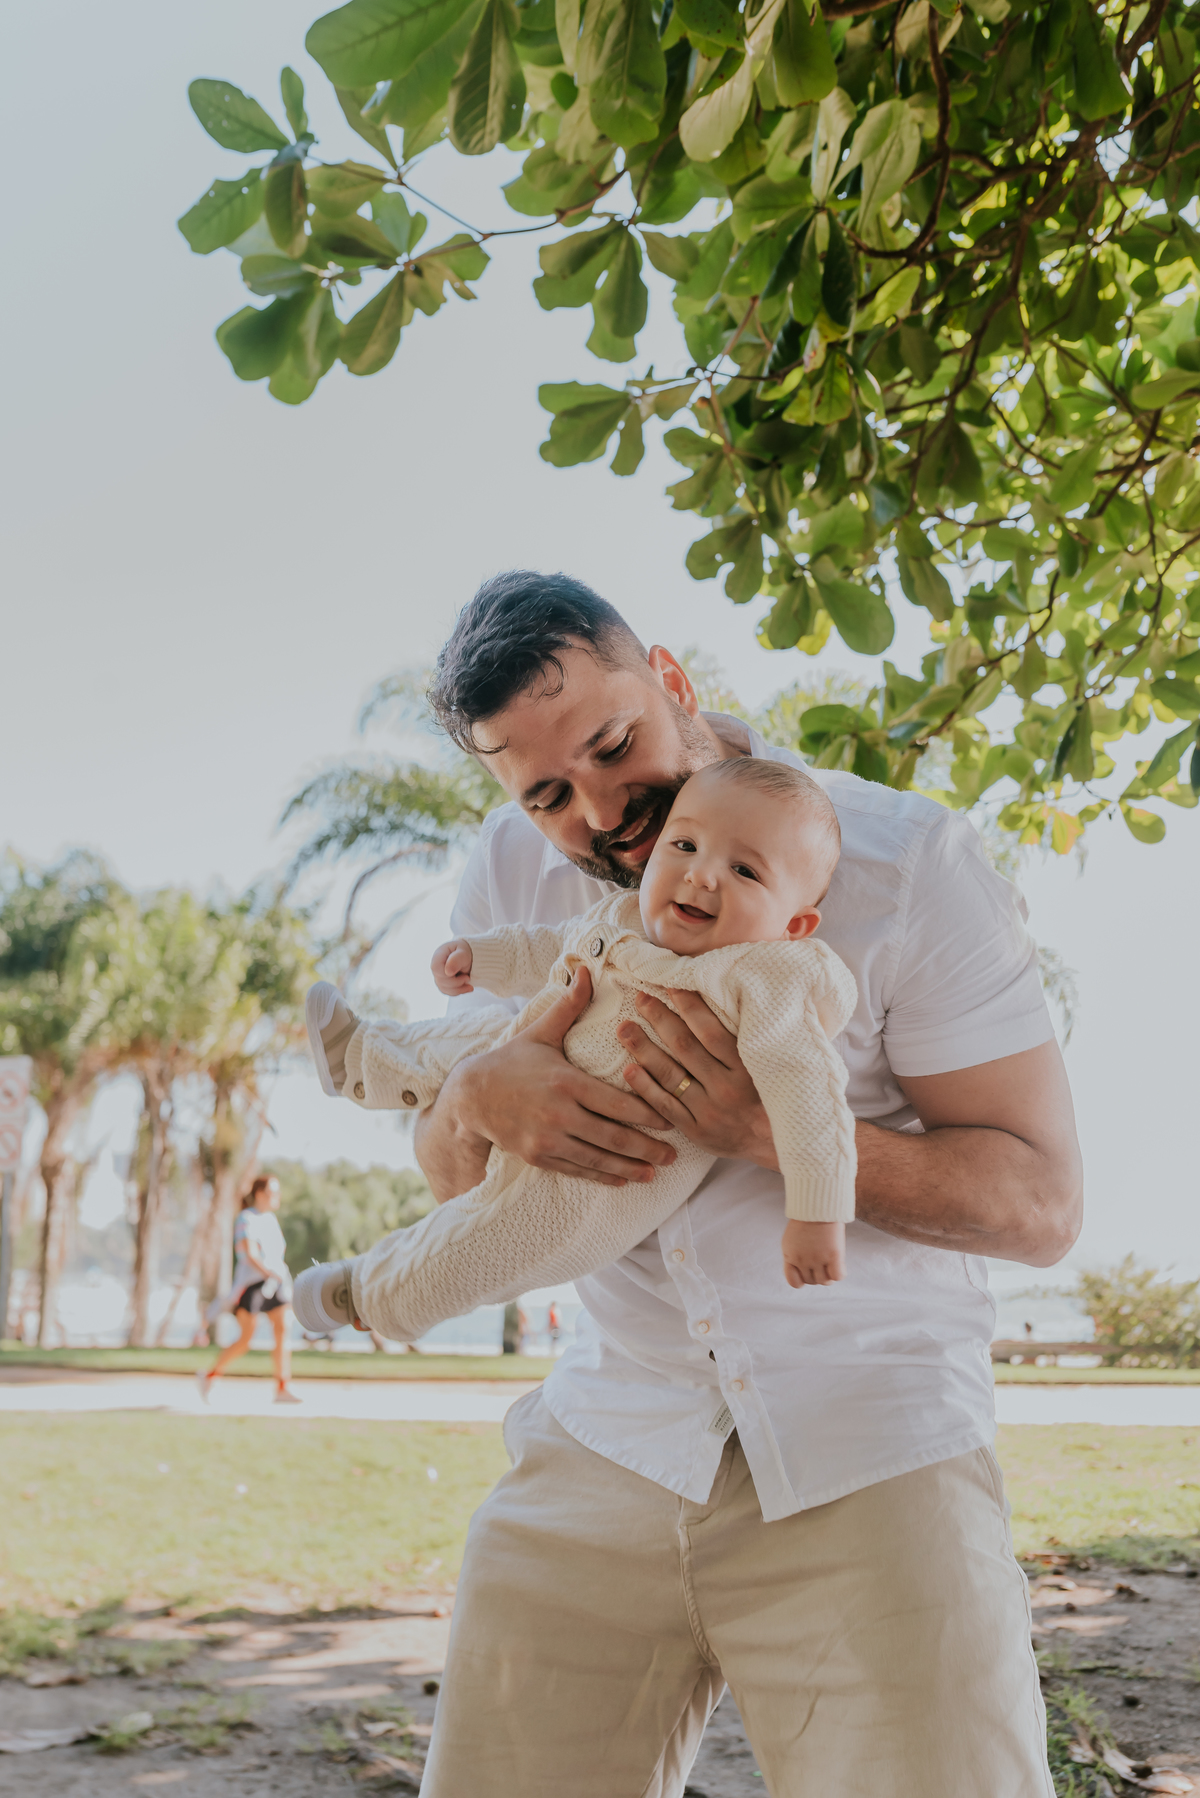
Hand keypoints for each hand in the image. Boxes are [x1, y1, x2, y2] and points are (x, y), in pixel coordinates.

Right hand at [432, 937, 474, 994]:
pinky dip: (458, 991)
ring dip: (459, 988)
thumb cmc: (465, 952)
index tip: (463, 975)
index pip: (436, 968)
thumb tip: (447, 972)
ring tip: (468, 980)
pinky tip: (466, 987)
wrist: (469, 956)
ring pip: (444, 988)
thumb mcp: (464, 952)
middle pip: (440, 980)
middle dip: (457, 982)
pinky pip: (447, 991)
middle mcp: (436, 966)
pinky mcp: (442, 983)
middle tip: (467, 977)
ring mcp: (438, 976)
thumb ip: (456, 959)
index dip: (448, 975)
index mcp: (439, 955)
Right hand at [435, 968, 679, 1191]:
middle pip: (614, 1137)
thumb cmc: (512, 1061)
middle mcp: (559, 1115)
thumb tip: (587, 969)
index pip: (617, 1103)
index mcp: (567, 1082)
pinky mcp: (538, 1157)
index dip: (648, 1114)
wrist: (471, 1096)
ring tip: (655, 1172)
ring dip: (630, 1168)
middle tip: (673, 1156)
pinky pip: (577, 1171)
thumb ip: (569, 1006)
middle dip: (647, 1148)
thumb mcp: (540, 1032)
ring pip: (598, 1159)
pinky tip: (622, 1179)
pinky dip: (602, 1177)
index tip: (670, 1120)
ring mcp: (547, 1140)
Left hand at [616, 989, 778, 1167]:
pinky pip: (665, 1106)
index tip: (670, 985)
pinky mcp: (696, 1130)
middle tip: (640, 998)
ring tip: (624, 1029)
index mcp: (746, 1068)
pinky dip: (645, 1088)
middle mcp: (726, 1088)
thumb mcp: (768, 1065)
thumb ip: (744, 1039)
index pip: (711, 1031)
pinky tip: (629, 1069)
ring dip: (644, 1049)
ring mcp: (709, 1111)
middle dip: (660, 1019)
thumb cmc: (771, 1095)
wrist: (778, 1142)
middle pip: (685, 1047)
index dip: (688, 1006)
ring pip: (670, 1075)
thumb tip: (725, 998)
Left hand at [781, 1219, 844, 1286]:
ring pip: (825, 1281)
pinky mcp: (833, 1255)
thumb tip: (802, 1272)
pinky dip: (840, 1273)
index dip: (802, 1280)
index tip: (808, 1270)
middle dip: (817, 1275)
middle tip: (823, 1262)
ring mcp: (818, 1258)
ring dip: (829, 1275)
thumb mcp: (791, 1240)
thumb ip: (794, 1257)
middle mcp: (802, 1260)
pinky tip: (839, 1264)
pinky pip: (838, 1276)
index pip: (794, 1282)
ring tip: (831, 1263)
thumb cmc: (805, 1221)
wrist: (816, 1205)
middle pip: (812, 1281)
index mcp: (790, 1256)